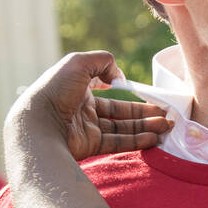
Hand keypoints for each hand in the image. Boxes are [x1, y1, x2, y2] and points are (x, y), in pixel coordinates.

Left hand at [7, 52, 173, 159]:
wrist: (38, 124)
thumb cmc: (55, 90)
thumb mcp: (78, 63)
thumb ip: (102, 61)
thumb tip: (119, 77)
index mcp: (80, 89)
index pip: (110, 93)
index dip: (131, 95)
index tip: (151, 98)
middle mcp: (85, 110)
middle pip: (121, 113)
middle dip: (146, 115)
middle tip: (169, 117)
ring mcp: (88, 129)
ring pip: (123, 128)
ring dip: (146, 127)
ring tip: (167, 127)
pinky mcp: (91, 146)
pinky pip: (119, 142)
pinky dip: (137, 140)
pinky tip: (154, 138)